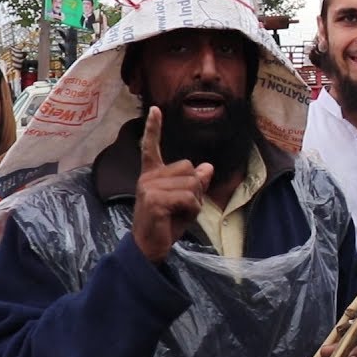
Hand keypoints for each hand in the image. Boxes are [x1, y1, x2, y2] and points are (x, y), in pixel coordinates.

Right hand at [132, 107, 213, 262]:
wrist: (150, 247)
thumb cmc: (167, 224)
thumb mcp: (186, 201)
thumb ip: (196, 184)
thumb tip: (207, 167)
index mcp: (153, 174)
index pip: (151, 147)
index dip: (154, 128)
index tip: (156, 109)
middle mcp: (148, 177)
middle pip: (190, 169)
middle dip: (196, 190)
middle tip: (182, 207)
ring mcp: (149, 187)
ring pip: (192, 184)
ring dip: (195, 202)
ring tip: (178, 214)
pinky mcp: (154, 200)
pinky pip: (189, 198)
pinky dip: (192, 210)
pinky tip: (177, 218)